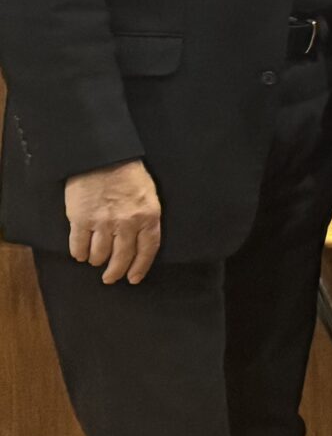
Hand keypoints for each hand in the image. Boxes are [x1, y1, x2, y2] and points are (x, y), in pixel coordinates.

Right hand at [65, 160, 161, 283]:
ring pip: (99, 255)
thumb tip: (141, 242)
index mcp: (148, 216)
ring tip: (95, 260)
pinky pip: (79, 246)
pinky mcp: (81, 219)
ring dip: (96, 261)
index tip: (133, 279)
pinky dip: (79, 253)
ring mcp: (103, 222)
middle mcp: (127, 223)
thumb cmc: (128, 174)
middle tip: (110, 278)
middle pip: (122, 257)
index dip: (140, 267)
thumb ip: (146, 218)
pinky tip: (80, 254)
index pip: (147, 250)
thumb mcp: (148, 196)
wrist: (102, 157)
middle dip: (115, 272)